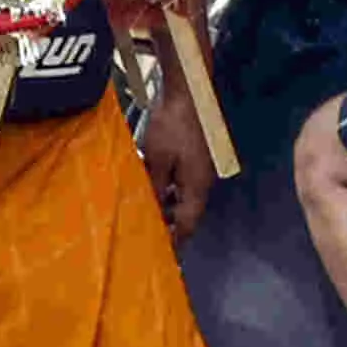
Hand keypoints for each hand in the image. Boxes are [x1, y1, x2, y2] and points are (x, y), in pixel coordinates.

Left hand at [138, 73, 217, 240]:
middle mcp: (202, 181)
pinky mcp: (196, 157)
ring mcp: (201, 168)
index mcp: (196, 187)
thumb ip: (154, 187)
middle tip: (147, 233)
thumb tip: (151, 209)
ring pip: (183, 196)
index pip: (187, 224)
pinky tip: (151, 185)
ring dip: (166, 205)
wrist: (188, 93)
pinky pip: (182, 181)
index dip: (175, 240)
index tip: (161, 253)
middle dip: (169, 224)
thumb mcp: (156, 160)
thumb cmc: (172, 126)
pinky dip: (168, 188)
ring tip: (144, 211)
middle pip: (187, 212)